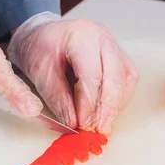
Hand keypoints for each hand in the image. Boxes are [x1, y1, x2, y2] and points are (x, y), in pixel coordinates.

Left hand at [7, 14, 137, 134]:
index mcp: (82, 36)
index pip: (92, 74)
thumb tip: (74, 124)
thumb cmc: (38, 49)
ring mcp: (113, 45)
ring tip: (102, 125)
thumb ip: (59, 99)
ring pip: (125, 78)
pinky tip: (105, 112)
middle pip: (115, 76)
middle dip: (108, 108)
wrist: (40, 34)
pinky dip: (117, 98)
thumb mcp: (41, 74)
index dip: (89, 103)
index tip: (83, 125)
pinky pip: (126, 78)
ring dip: (115, 104)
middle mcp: (103, 38)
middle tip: (99, 131)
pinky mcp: (117, 55)